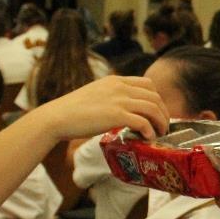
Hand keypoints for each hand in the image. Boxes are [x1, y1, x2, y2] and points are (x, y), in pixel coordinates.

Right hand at [33, 75, 168, 141]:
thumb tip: (123, 111)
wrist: (56, 117)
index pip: (147, 84)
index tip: (158, 111)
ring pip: (152, 108)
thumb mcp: (95, 94)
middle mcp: (120, 87)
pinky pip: (142, 122)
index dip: (157, 98)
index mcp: (115, 80)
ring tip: (161, 133)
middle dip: (163, 112)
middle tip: (163, 126)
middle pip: (154, 97)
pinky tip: (148, 138)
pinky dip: (149, 130)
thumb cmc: (72, 111)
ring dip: (161, 122)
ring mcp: (119, 100)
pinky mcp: (116, 115)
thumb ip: (110, 97)